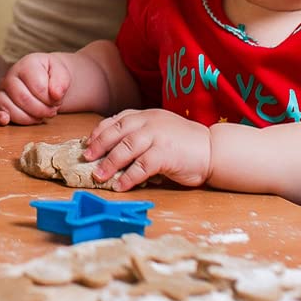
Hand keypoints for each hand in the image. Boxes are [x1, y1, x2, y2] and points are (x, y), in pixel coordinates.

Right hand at [0, 53, 70, 125]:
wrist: (44, 77)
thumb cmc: (51, 75)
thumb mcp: (61, 72)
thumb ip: (61, 81)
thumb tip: (55, 95)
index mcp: (26, 65)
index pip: (38, 86)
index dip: (51, 98)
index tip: (58, 99)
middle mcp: (10, 76)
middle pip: (23, 99)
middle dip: (42, 110)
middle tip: (52, 110)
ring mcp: (2, 90)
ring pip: (9, 107)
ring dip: (29, 118)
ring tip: (40, 116)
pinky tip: (5, 120)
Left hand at [83, 108, 212, 190]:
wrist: (214, 150)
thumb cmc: (185, 143)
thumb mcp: (160, 129)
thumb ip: (140, 133)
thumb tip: (112, 148)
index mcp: (146, 115)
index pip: (116, 120)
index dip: (99, 132)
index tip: (88, 142)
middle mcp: (149, 123)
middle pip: (116, 133)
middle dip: (98, 146)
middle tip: (86, 158)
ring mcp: (157, 137)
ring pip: (125, 149)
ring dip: (109, 164)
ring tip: (99, 176)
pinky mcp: (165, 154)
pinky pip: (141, 167)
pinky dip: (128, 177)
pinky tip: (120, 185)